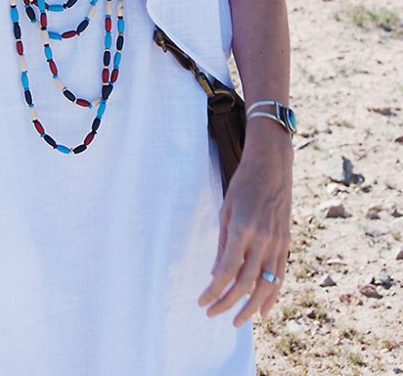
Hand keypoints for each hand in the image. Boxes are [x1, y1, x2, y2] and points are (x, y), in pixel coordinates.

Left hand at [198, 126, 292, 326]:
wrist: (273, 166)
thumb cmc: (244, 183)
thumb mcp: (226, 208)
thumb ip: (223, 242)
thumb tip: (216, 273)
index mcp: (242, 228)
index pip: (226, 270)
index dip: (213, 291)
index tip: (202, 302)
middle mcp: (262, 239)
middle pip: (245, 283)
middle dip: (227, 303)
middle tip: (212, 314)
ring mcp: (277, 242)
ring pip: (266, 285)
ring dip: (251, 307)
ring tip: (237, 321)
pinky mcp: (286, 243)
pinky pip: (280, 276)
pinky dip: (272, 296)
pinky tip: (263, 311)